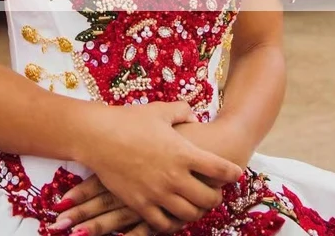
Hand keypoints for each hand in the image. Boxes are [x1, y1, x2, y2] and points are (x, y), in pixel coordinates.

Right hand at [75, 101, 241, 233]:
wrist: (99, 136)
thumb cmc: (130, 120)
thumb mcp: (160, 110)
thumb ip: (182, 111)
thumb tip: (194, 116)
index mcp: (183, 152)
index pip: (219, 168)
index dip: (231, 172)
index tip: (235, 172)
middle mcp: (174, 176)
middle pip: (208, 198)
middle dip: (216, 196)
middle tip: (215, 192)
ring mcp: (158, 193)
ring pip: (189, 214)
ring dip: (197, 210)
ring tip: (196, 204)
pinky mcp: (141, 204)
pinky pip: (163, 223)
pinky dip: (173, 222)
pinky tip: (173, 215)